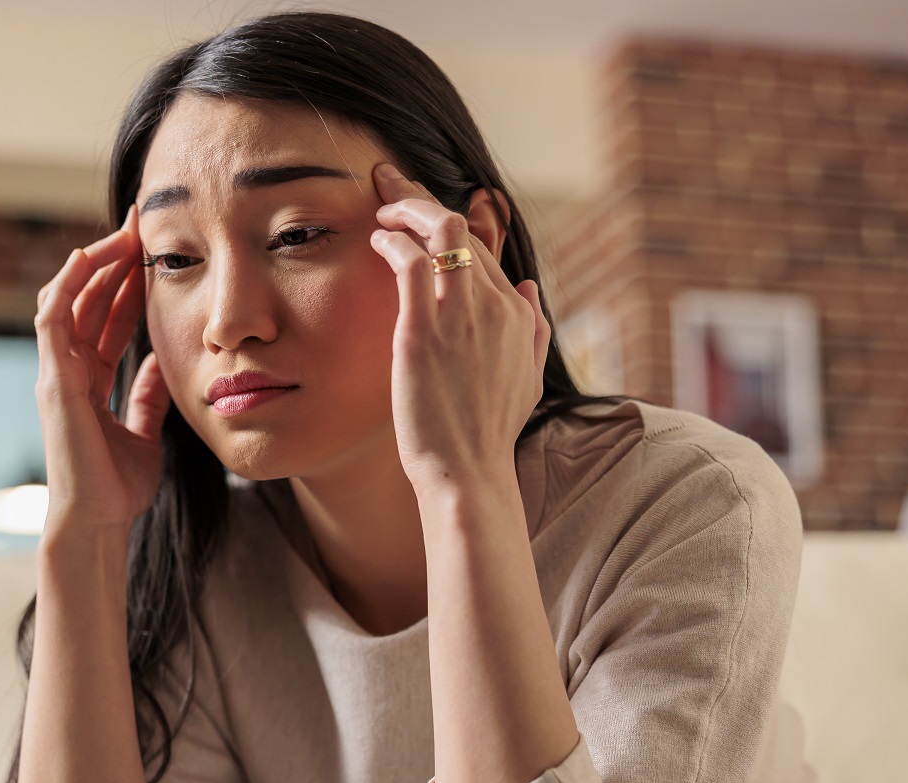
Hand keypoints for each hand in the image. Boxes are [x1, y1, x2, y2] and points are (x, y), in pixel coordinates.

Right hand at [33, 204, 174, 537]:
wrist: (98, 521)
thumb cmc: (117, 489)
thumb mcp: (145, 435)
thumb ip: (146, 400)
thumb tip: (158, 368)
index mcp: (89, 382)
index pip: (107, 319)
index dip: (127, 285)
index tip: (153, 252)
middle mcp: (68, 371)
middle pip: (88, 301)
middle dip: (113, 261)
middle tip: (140, 224)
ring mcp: (56, 373)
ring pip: (68, 300)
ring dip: (93, 263)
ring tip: (123, 233)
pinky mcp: (52, 379)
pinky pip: (52, 318)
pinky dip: (66, 284)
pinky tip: (88, 256)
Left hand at [368, 162, 550, 492]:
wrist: (468, 475)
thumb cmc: (487, 436)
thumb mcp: (526, 380)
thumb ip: (532, 331)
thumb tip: (530, 289)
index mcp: (516, 315)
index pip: (482, 247)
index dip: (447, 220)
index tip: (416, 208)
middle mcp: (495, 307)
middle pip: (461, 229)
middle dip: (421, 197)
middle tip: (388, 183)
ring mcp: (461, 317)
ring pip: (442, 230)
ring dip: (406, 207)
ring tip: (380, 206)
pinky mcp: (424, 331)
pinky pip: (410, 262)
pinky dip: (392, 240)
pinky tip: (375, 240)